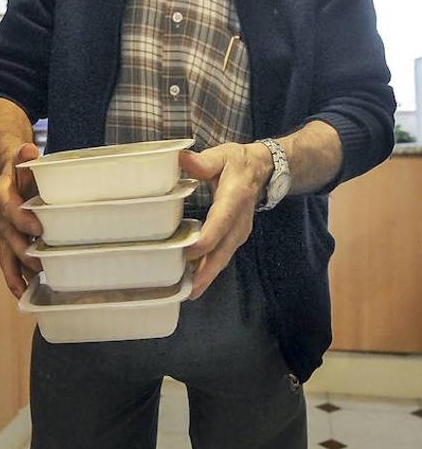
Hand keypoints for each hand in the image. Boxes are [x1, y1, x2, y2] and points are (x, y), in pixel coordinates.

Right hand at [0, 143, 43, 298]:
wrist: (9, 177)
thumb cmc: (21, 169)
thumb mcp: (22, 160)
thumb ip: (24, 157)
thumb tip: (28, 149)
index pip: (8, 208)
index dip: (21, 219)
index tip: (38, 229)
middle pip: (7, 237)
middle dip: (23, 251)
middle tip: (41, 263)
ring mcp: (0, 233)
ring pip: (5, 255)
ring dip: (16, 273)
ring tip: (28, 289)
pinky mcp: (6, 244)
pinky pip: (8, 264)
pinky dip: (15, 279)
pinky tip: (25, 293)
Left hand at [180, 142, 272, 299]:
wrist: (265, 170)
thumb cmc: (238, 162)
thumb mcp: (223, 155)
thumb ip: (203, 161)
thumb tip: (182, 159)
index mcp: (234, 198)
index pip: (221, 222)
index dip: (207, 239)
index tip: (189, 252)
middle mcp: (239, 221)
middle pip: (223, 249)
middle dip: (207, 271)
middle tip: (188, 289)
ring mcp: (239, 232)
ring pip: (223, 258)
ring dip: (207, 276)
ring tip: (188, 293)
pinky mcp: (235, 238)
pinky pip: (221, 257)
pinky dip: (208, 271)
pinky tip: (193, 283)